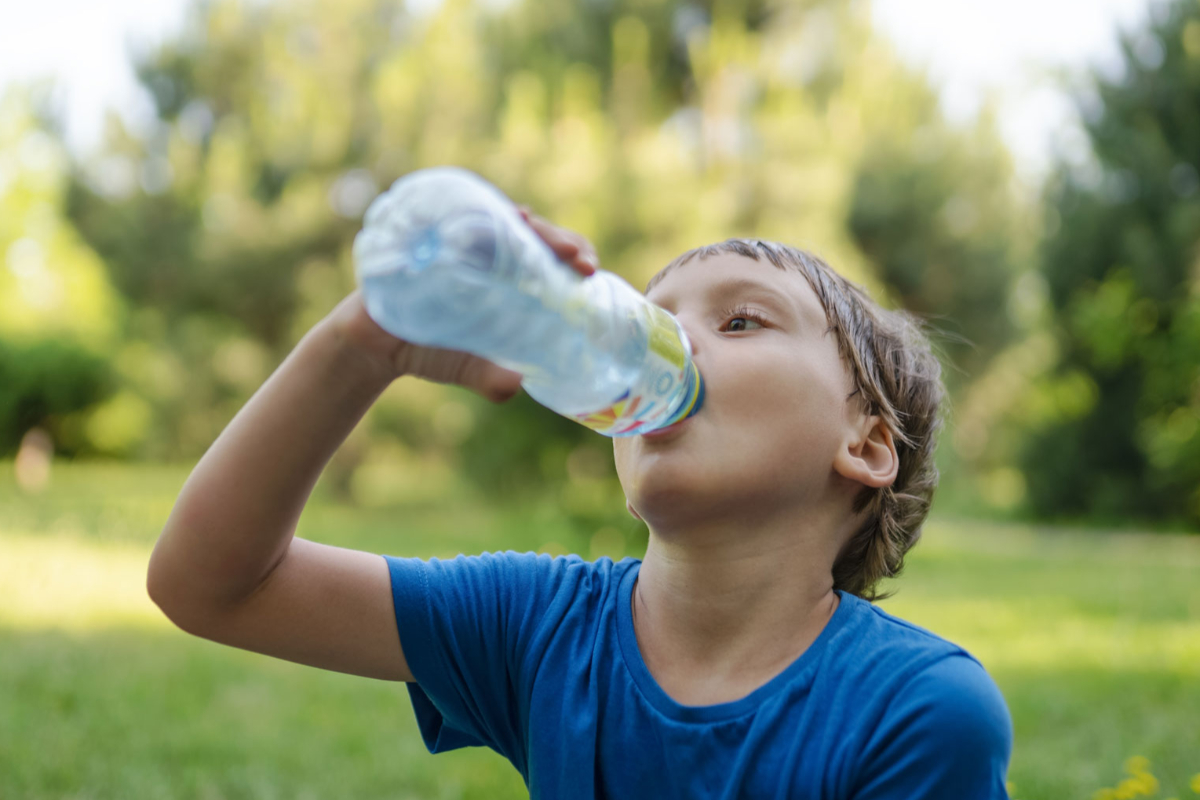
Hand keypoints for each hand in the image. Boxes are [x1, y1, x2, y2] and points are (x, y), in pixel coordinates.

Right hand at [328, 207, 599, 401]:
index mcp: (507, 275)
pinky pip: (442, 211)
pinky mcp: (421, 234)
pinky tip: (476, 211)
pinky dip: (460, 208)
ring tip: (531, 225)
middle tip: (573, 255)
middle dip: (555, 236)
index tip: (589, 270)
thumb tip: (515, 387)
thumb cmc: (430, 352)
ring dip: (515, 217)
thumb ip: (490, 377)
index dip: (573, 254)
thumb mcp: (467, 366)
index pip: (550, 255)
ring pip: (493, 215)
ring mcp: (452, 239)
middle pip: (529, 231)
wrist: (374, 346)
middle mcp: (484, 251)